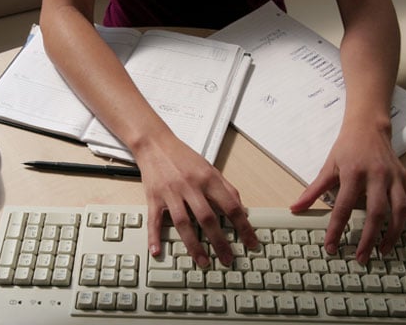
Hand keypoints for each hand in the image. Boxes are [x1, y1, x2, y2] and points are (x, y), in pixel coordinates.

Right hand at [135, 135, 258, 268]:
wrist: (155, 143)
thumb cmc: (183, 157)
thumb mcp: (209, 168)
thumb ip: (226, 188)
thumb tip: (241, 209)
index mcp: (208, 179)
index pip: (231, 206)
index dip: (243, 227)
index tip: (251, 243)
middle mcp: (190, 186)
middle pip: (207, 218)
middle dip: (220, 242)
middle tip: (228, 259)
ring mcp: (171, 193)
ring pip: (183, 223)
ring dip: (194, 245)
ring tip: (203, 261)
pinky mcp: (154, 197)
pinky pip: (154, 220)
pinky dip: (154, 236)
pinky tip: (157, 251)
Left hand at [290, 123, 405, 263]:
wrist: (368, 127)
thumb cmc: (347, 148)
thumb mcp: (328, 167)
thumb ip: (313, 190)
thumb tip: (295, 208)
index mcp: (353, 173)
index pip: (343, 206)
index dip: (336, 228)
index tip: (332, 246)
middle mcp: (376, 175)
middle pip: (375, 212)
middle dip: (369, 237)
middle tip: (361, 257)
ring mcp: (394, 177)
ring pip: (398, 210)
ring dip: (393, 233)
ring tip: (385, 251)